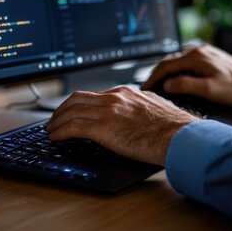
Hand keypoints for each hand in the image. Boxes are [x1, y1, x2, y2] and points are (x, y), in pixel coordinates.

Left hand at [46, 86, 199, 165]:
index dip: (79, 104)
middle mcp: (114, 97)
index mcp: (126, 92)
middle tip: (55, 119)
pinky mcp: (103, 127)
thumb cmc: (174, 128)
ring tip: (50, 130)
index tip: (73, 111)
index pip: (94, 94)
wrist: (180, 136)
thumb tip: (135, 115)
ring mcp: (108, 111)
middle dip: (62, 109)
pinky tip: (55, 138)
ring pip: (71, 111)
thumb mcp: (154, 108)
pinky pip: (73, 127)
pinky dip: (60, 132)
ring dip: (57, 121)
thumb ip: (140, 107)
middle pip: (77, 98)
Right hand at [142, 44, 231, 106]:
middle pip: (169, 62)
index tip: (145, 89)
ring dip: (166, 73)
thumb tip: (166, 84)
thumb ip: (185, 86)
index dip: (152, 78)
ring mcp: (203, 53)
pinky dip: (176, 71)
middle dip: (156, 75)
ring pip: (177, 62)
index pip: (165, 66)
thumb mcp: (209, 90)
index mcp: (195, 57)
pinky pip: (186, 63)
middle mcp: (198, 51)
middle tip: (148, 88)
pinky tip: (176, 80)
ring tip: (158, 85)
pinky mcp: (208, 58)